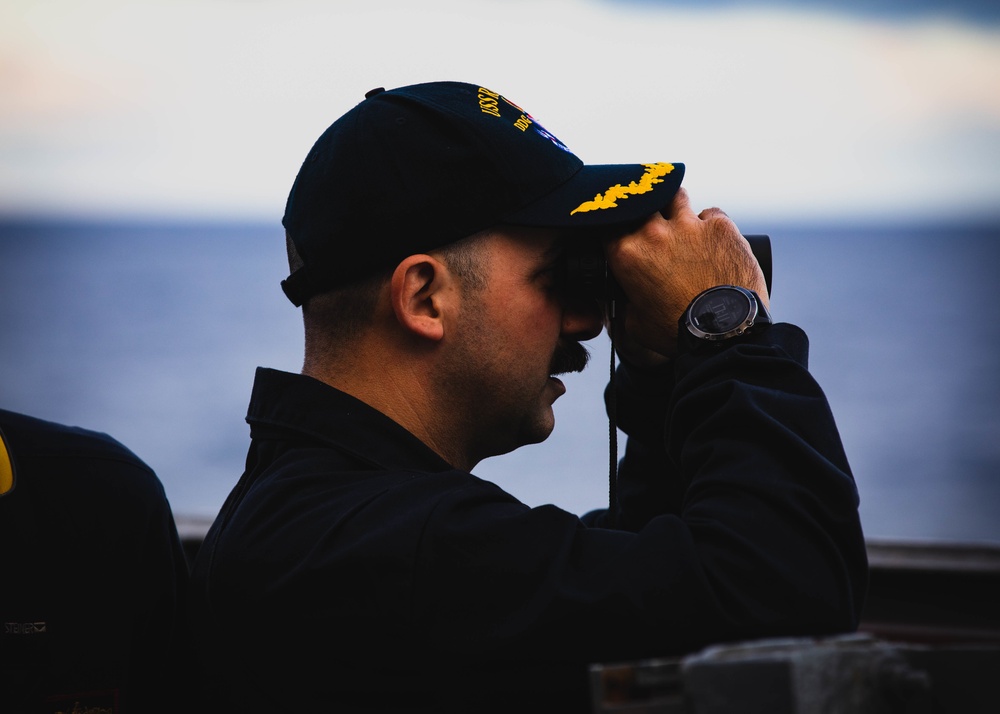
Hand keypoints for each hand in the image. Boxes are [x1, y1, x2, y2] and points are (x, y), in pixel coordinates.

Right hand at [604, 188, 768, 356]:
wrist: (723, 335)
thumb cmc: (679, 333)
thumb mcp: (634, 323)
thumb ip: (624, 302)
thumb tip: (624, 297)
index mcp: (626, 253)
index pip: (609, 224)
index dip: (615, 226)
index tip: (621, 233)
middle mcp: (654, 232)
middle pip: (641, 202)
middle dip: (645, 214)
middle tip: (653, 228)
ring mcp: (689, 225)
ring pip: (674, 195)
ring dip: (674, 207)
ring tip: (681, 224)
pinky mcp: (720, 226)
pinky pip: (711, 214)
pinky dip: (710, 225)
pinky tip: (712, 241)